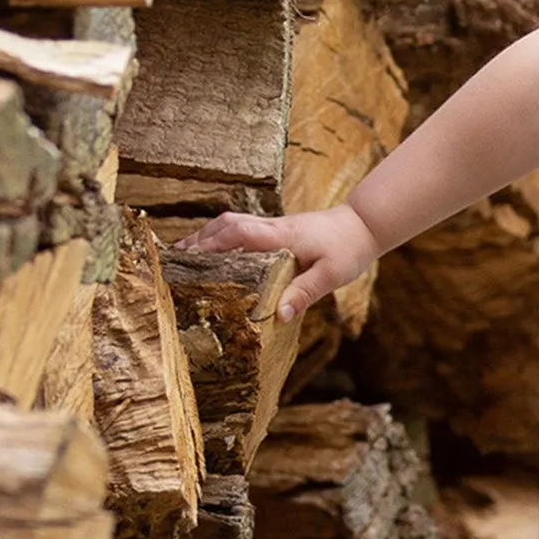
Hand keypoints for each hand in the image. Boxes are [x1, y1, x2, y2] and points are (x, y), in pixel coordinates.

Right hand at [173, 204, 380, 323]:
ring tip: (184, 257)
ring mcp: (274, 226)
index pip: (237, 234)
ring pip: (232, 224)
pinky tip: (217, 254)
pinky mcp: (278, 230)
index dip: (209, 245)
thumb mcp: (331, 275)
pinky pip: (242, 229)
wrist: (365, 225)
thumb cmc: (349, 250)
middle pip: (225, 225)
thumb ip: (304, 293)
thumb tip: (278, 314)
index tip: (185, 259)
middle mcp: (272, 227)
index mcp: (281, 237)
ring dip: (207, 237)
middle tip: (172, 259)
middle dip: (198, 240)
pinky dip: (223, 238)